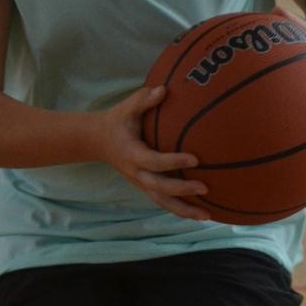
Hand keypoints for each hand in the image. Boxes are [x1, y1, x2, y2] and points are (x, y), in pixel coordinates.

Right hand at [94, 85, 209, 218]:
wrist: (98, 141)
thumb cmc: (117, 121)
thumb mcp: (126, 108)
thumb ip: (144, 100)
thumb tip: (164, 89)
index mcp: (132, 154)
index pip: (153, 161)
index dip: (173, 162)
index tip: (195, 159)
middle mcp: (136, 173)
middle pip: (159, 188)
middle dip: (182, 190)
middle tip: (205, 188)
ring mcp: (141, 183)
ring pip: (162, 202)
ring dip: (184, 210)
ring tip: (207, 216)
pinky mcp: (146, 188)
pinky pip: (164, 202)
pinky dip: (181, 210)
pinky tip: (201, 214)